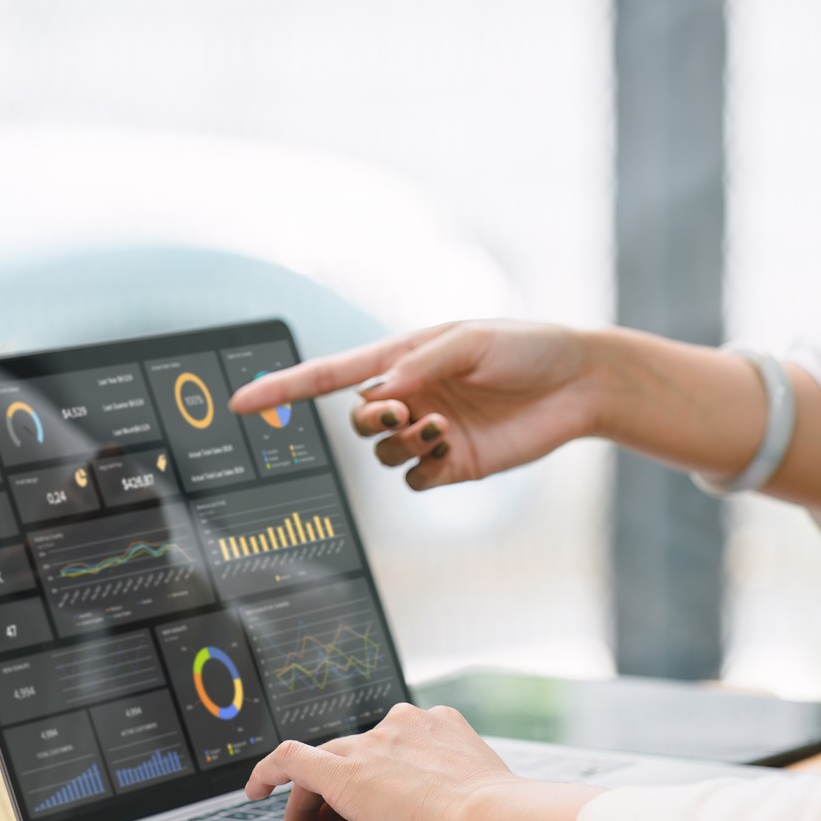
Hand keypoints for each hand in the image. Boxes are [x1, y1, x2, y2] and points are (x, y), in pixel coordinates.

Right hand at [227, 321, 605, 490]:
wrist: (579, 384)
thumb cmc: (527, 347)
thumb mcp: (470, 341)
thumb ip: (420, 363)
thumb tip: (380, 391)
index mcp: (403, 357)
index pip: (330, 375)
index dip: (283, 388)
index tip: (241, 401)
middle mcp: (410, 397)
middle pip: (357, 420)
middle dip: (371, 419)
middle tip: (404, 411)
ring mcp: (430, 433)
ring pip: (384, 453)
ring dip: (403, 442)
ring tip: (443, 425)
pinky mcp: (454, 465)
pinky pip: (415, 479)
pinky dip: (424, 467)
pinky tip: (452, 447)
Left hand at [245, 704, 598, 820]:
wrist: (495, 819)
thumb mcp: (487, 796)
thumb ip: (468, 795)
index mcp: (441, 726)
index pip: (392, 744)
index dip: (375, 772)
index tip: (373, 797)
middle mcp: (403, 724)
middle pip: (354, 752)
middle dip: (339, 789)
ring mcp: (372, 744)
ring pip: (324, 762)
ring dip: (312, 797)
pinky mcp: (343, 770)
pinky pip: (289, 760)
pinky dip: (267, 773)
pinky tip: (255, 792)